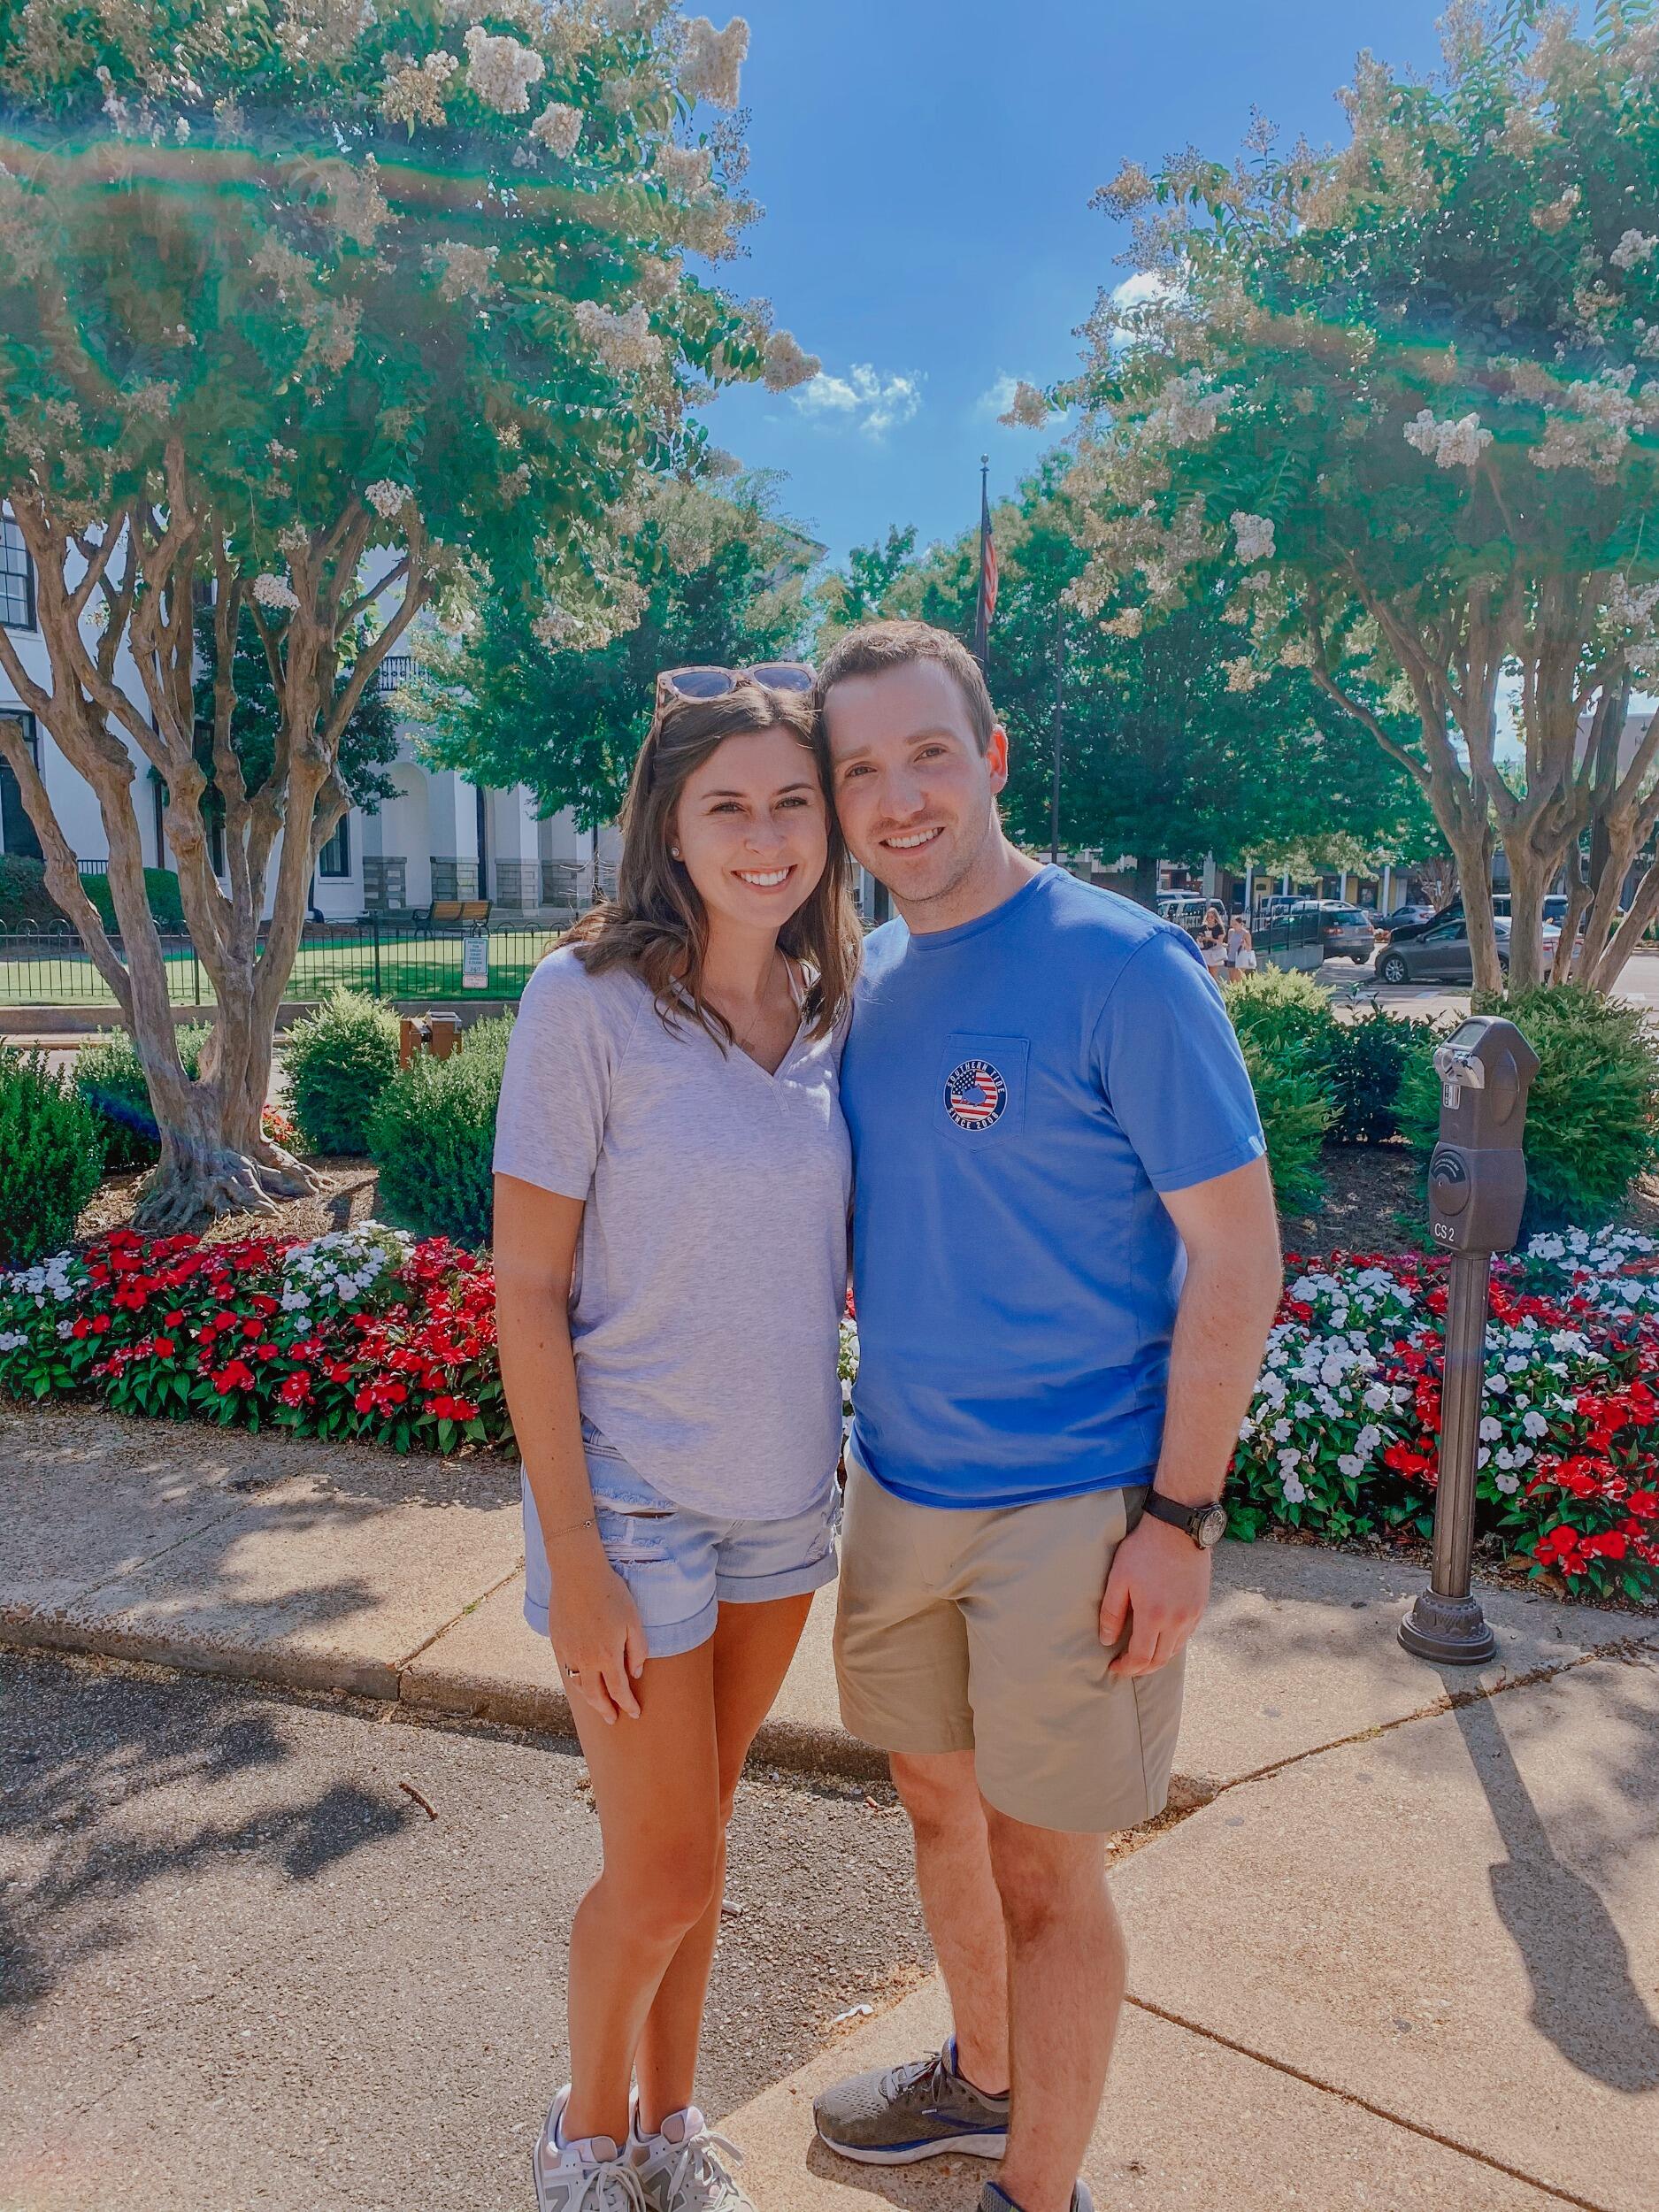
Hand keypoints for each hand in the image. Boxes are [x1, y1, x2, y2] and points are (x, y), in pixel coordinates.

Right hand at [546, 1539, 647, 1723]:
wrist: (577, 1574)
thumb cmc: (610, 1593)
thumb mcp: (633, 1621)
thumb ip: (638, 1650)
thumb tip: (635, 1674)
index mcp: (607, 1656)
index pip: (619, 1691)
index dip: (628, 1705)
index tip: (635, 1714)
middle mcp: (586, 1660)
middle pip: (596, 1696)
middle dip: (606, 1710)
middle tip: (613, 1719)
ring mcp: (569, 1653)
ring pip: (579, 1686)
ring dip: (590, 1700)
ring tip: (598, 1705)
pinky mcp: (557, 1643)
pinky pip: (567, 1671)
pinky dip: (576, 1682)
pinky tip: (582, 1682)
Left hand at [1098, 1513, 1212, 1676]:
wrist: (1178, 1528)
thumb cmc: (1144, 1550)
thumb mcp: (1119, 1578)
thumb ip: (1111, 1613)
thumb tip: (1107, 1640)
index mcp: (1154, 1616)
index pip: (1141, 1658)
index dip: (1126, 1668)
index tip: (1114, 1667)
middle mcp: (1177, 1621)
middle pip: (1160, 1660)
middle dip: (1141, 1669)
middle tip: (1127, 1667)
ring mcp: (1192, 1614)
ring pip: (1175, 1650)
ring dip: (1157, 1657)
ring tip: (1142, 1654)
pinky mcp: (1201, 1606)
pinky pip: (1186, 1635)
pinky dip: (1172, 1643)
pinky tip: (1161, 1636)